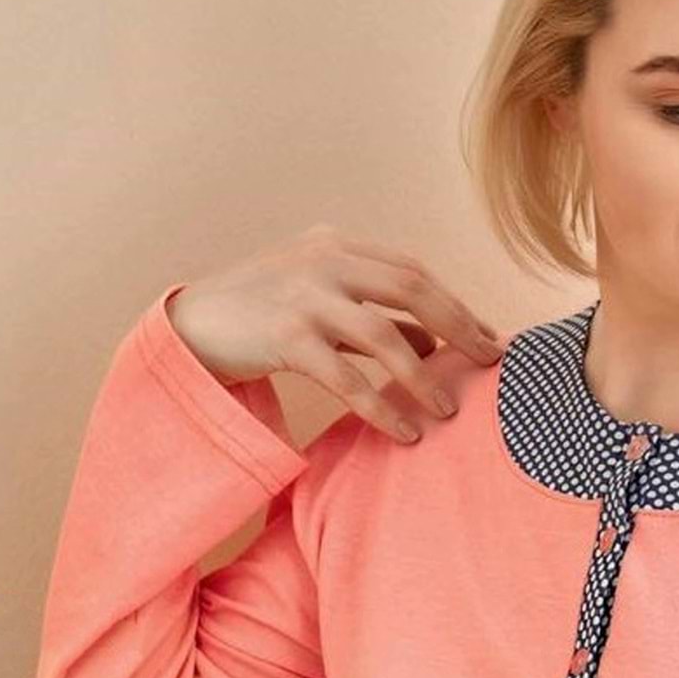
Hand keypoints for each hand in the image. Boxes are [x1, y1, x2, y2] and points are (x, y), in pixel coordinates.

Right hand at [166, 223, 504, 443]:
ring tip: (447, 410)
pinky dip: (380, 406)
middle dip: (459, 327)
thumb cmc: (261, 316)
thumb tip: (434, 340)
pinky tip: (403, 432)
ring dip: (423, 376)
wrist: (188, 326)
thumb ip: (373, 314)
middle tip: (490, 364)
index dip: (456, 305)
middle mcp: (324, 261)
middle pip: (412, 289)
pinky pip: (346, 377)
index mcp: (337, 245)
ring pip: (384, 334)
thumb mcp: (321, 303)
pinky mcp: (284, 336)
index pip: (413, 271)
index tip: (490, 338)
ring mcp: (303, 296)